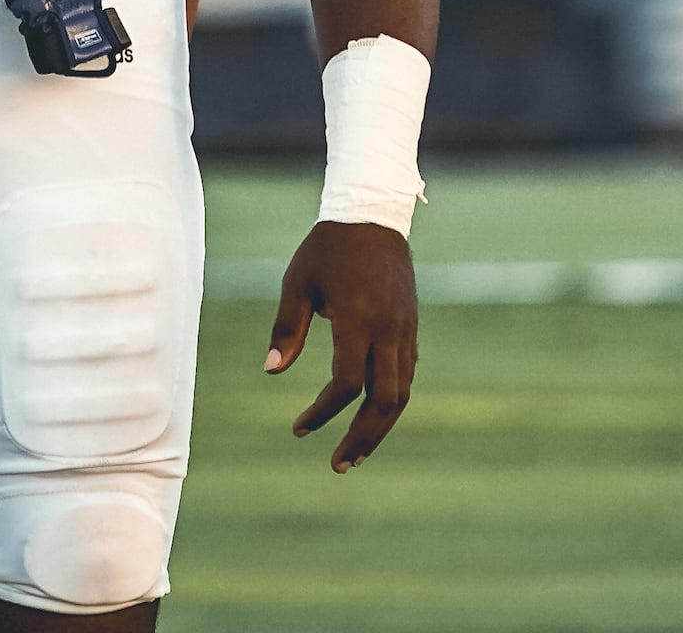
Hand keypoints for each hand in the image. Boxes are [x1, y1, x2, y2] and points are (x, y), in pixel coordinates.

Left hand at [266, 219, 416, 472]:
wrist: (373, 216)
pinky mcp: (410, 328)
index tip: (300, 428)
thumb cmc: (327, 249)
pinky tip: (371, 418)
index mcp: (357, 319)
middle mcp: (388, 330)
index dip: (324, 413)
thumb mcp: (298, 283)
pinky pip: (406, 376)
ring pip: (401, 394)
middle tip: (339, 465)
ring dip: (380, 429)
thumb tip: (271, 372)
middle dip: (362, 439)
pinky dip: (390, 403)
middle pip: (384, 401)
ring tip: (357, 455)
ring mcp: (404, 330)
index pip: (347, 383)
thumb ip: (286, 329)